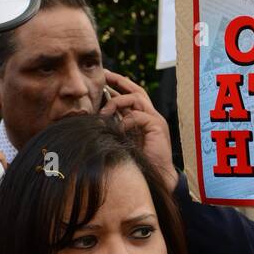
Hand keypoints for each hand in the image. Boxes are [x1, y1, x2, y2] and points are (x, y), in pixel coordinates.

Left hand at [99, 69, 177, 193]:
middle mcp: (151, 115)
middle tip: (104, 75)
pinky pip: (138, 116)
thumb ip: (114, 128)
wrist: (156, 178)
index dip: (118, 85)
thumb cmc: (137, 163)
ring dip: (117, 102)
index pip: (131, 95)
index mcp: (143, 118)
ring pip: (136, 98)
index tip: (103, 79)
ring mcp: (155, 120)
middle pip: (136, 90)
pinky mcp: (157, 127)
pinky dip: (125, 121)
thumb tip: (96, 120)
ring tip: (103, 113)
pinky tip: (116, 130)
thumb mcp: (121, 141)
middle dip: (119, 81)